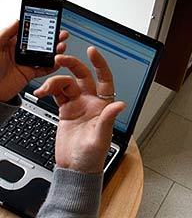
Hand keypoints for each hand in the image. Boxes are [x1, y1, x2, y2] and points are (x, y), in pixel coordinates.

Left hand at [0, 20, 68, 101]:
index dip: (41, 28)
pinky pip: (44, 70)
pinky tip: (58, 62)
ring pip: (45, 56)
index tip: (51, 24)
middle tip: (62, 34)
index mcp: (12, 43)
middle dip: (52, 39)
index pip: (29, 33)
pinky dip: (53, 66)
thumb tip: (18, 20)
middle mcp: (21, 52)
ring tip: (62, 47)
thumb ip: (6, 32)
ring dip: (55, 51)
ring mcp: (26, 63)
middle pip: (40, 44)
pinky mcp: (29, 74)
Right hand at [34, 47, 125, 172]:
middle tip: (60, 59)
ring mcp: (77, 105)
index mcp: (104, 105)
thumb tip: (121, 104)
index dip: (100, 64)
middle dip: (72, 65)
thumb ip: (109, 119)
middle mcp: (91, 102)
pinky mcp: (65, 110)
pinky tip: (42, 92)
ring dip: (55, 81)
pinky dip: (49, 90)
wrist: (75, 167)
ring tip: (45, 89)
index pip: (105, 79)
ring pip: (67, 84)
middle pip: (83, 76)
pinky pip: (57, 94)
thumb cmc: (92, 156)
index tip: (92, 51)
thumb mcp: (101, 137)